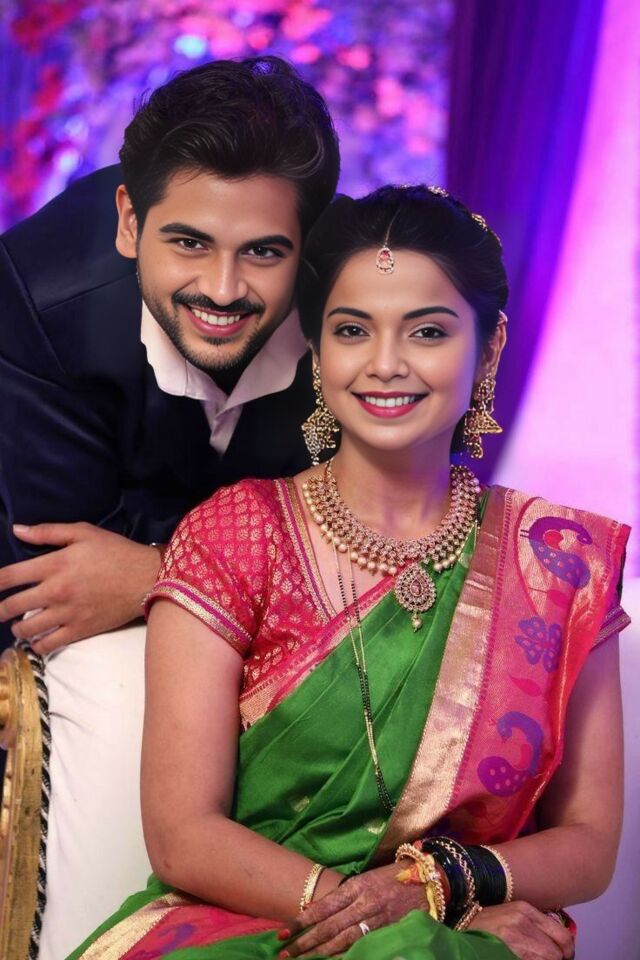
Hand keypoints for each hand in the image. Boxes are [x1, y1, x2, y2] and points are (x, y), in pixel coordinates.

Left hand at [0, 523, 162, 653]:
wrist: (147, 578)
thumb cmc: (115, 551)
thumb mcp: (83, 532)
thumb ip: (48, 531)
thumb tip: (17, 529)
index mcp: (55, 564)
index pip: (10, 576)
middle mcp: (57, 591)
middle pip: (13, 605)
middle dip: (0, 609)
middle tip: (0, 610)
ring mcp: (68, 613)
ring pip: (27, 628)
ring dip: (17, 628)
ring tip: (18, 625)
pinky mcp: (80, 629)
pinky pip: (49, 645)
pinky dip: (37, 645)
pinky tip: (37, 640)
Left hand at [279, 863, 426, 957]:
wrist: (429, 880)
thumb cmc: (394, 877)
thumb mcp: (368, 879)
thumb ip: (346, 895)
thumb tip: (318, 909)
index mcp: (357, 886)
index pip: (323, 906)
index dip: (301, 920)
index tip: (282, 932)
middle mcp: (365, 903)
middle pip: (329, 927)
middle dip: (304, 942)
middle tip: (283, 953)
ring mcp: (377, 920)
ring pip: (343, 941)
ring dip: (319, 953)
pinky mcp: (388, 933)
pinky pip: (361, 947)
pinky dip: (344, 956)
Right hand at [467, 902, 574, 959]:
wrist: (457, 930)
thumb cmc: (485, 928)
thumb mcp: (510, 917)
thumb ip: (534, 926)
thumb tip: (560, 946)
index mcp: (525, 909)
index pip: (563, 936)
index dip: (567, 952)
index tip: (563, 958)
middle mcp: (522, 921)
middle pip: (557, 953)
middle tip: (543, 959)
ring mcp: (514, 938)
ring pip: (547, 959)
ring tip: (529, 958)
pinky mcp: (505, 952)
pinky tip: (522, 959)